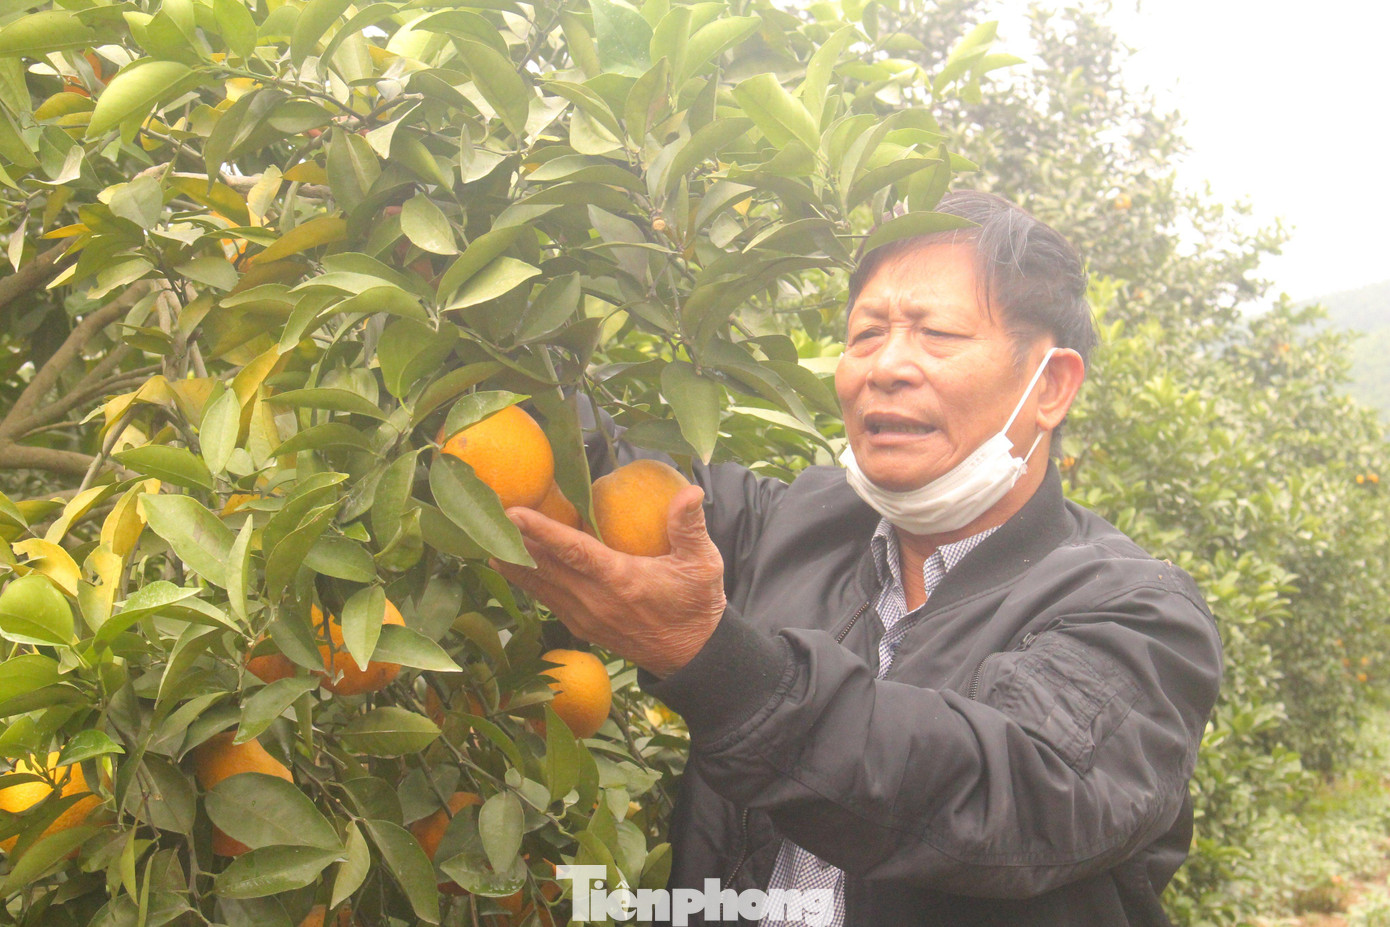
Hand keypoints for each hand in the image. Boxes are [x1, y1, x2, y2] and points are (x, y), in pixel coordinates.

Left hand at [491, 485, 726, 678]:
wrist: (693, 655)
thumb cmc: (697, 604)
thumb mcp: (703, 564)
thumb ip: (691, 527)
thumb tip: (691, 491)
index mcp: (620, 581)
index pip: (573, 552)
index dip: (542, 532)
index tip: (514, 513)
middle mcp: (594, 601)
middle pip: (544, 567)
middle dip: (515, 542)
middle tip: (487, 516)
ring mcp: (585, 617)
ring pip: (539, 586)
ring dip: (513, 563)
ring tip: (487, 539)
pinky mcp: (582, 627)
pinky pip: (547, 599)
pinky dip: (528, 580)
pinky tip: (513, 565)